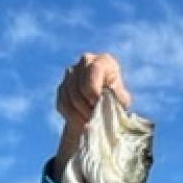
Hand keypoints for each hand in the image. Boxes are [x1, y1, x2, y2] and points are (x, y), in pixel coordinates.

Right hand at [53, 53, 132, 175]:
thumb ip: (118, 103)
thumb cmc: (117, 113)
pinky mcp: (62, 86)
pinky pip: (61, 102)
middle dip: (87, 106)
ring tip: (89, 121)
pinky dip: (70, 113)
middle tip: (94, 118)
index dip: (95, 92)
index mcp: (106, 63)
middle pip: (79, 85)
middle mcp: (88, 61)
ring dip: (79, 113)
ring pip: (68, 95)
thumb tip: (120, 106)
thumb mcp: (121, 108)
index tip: (98, 107)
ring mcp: (72, 72)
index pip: (95, 72)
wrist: (102, 117)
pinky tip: (80, 118)